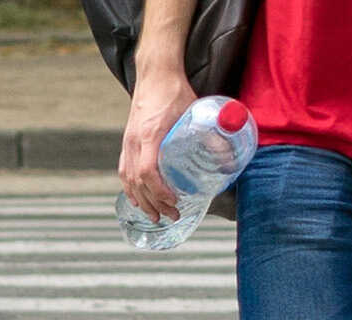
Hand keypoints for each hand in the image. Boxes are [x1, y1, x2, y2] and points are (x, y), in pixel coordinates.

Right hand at [120, 71, 196, 221]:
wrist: (155, 71)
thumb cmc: (174, 89)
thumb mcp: (195, 110)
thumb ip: (209, 133)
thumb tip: (227, 157)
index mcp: (150, 134)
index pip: (148, 171)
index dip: (160, 191)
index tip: (174, 200)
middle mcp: (134, 141)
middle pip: (138, 182)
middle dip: (155, 203)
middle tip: (172, 215)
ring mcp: (128, 141)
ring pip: (128, 179)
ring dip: (142, 201)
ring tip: (155, 216)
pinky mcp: (127, 140)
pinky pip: (124, 170)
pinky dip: (130, 188)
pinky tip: (136, 199)